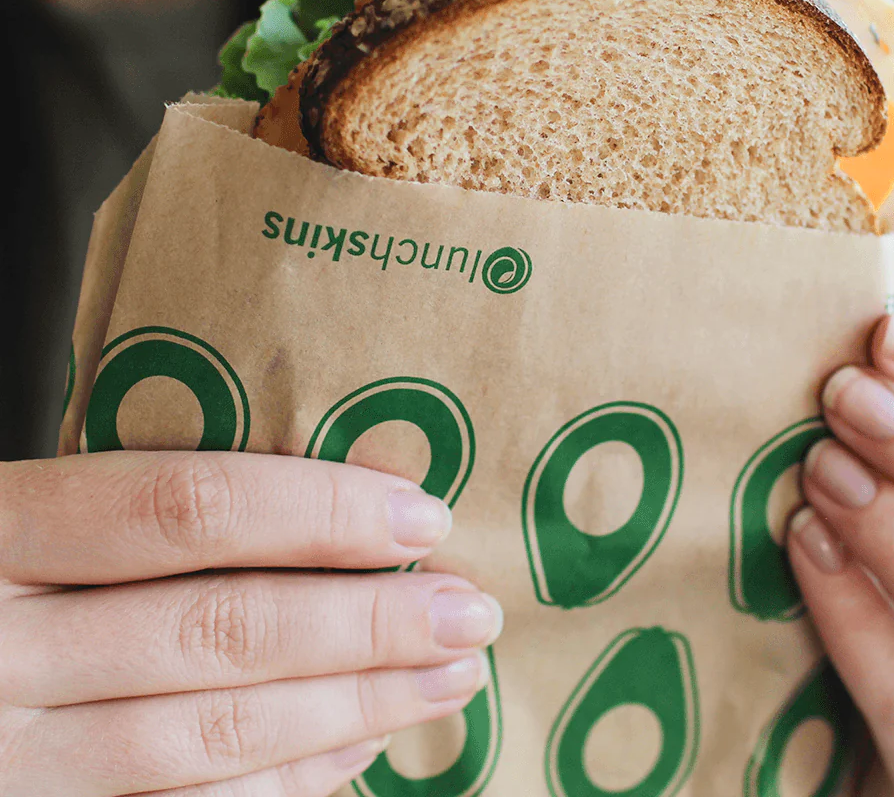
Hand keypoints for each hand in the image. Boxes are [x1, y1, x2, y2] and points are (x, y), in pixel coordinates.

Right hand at [0, 451, 502, 795]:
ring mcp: (14, 759)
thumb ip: (150, 510)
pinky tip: (359, 745)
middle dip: (367, 622)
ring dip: (353, 706)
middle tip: (469, 609)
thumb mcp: (42, 514)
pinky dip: (287, 781)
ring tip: (450, 675)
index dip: (318, 511)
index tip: (424, 516)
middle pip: (219, 628)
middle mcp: (1, 650)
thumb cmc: (5, 573)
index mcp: (3, 532)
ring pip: (211, 736)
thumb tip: (339, 504)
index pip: (185, 507)